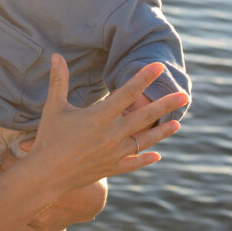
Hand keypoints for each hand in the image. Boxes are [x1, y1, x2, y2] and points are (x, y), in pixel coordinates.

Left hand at [0, 141, 106, 230]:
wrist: (93, 199)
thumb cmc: (78, 170)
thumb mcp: (64, 151)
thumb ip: (42, 143)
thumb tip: (21, 145)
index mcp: (43, 178)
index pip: (8, 164)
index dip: (6, 157)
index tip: (8, 154)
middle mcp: (40, 201)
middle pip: (5, 186)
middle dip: (4, 176)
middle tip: (8, 171)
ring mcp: (41, 219)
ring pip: (10, 207)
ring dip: (9, 196)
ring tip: (12, 187)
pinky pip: (19, 226)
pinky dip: (16, 215)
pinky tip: (15, 205)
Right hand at [25, 55, 186, 194]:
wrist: (47, 175)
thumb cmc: (49, 138)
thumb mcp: (53, 106)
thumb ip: (59, 80)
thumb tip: (56, 55)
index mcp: (100, 116)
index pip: (128, 92)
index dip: (144, 78)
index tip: (159, 67)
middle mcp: (112, 134)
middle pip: (145, 116)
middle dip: (166, 104)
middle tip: (184, 95)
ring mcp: (115, 153)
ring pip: (145, 140)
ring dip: (163, 131)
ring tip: (178, 123)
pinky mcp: (112, 168)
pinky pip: (134, 163)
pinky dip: (145, 158)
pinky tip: (157, 156)